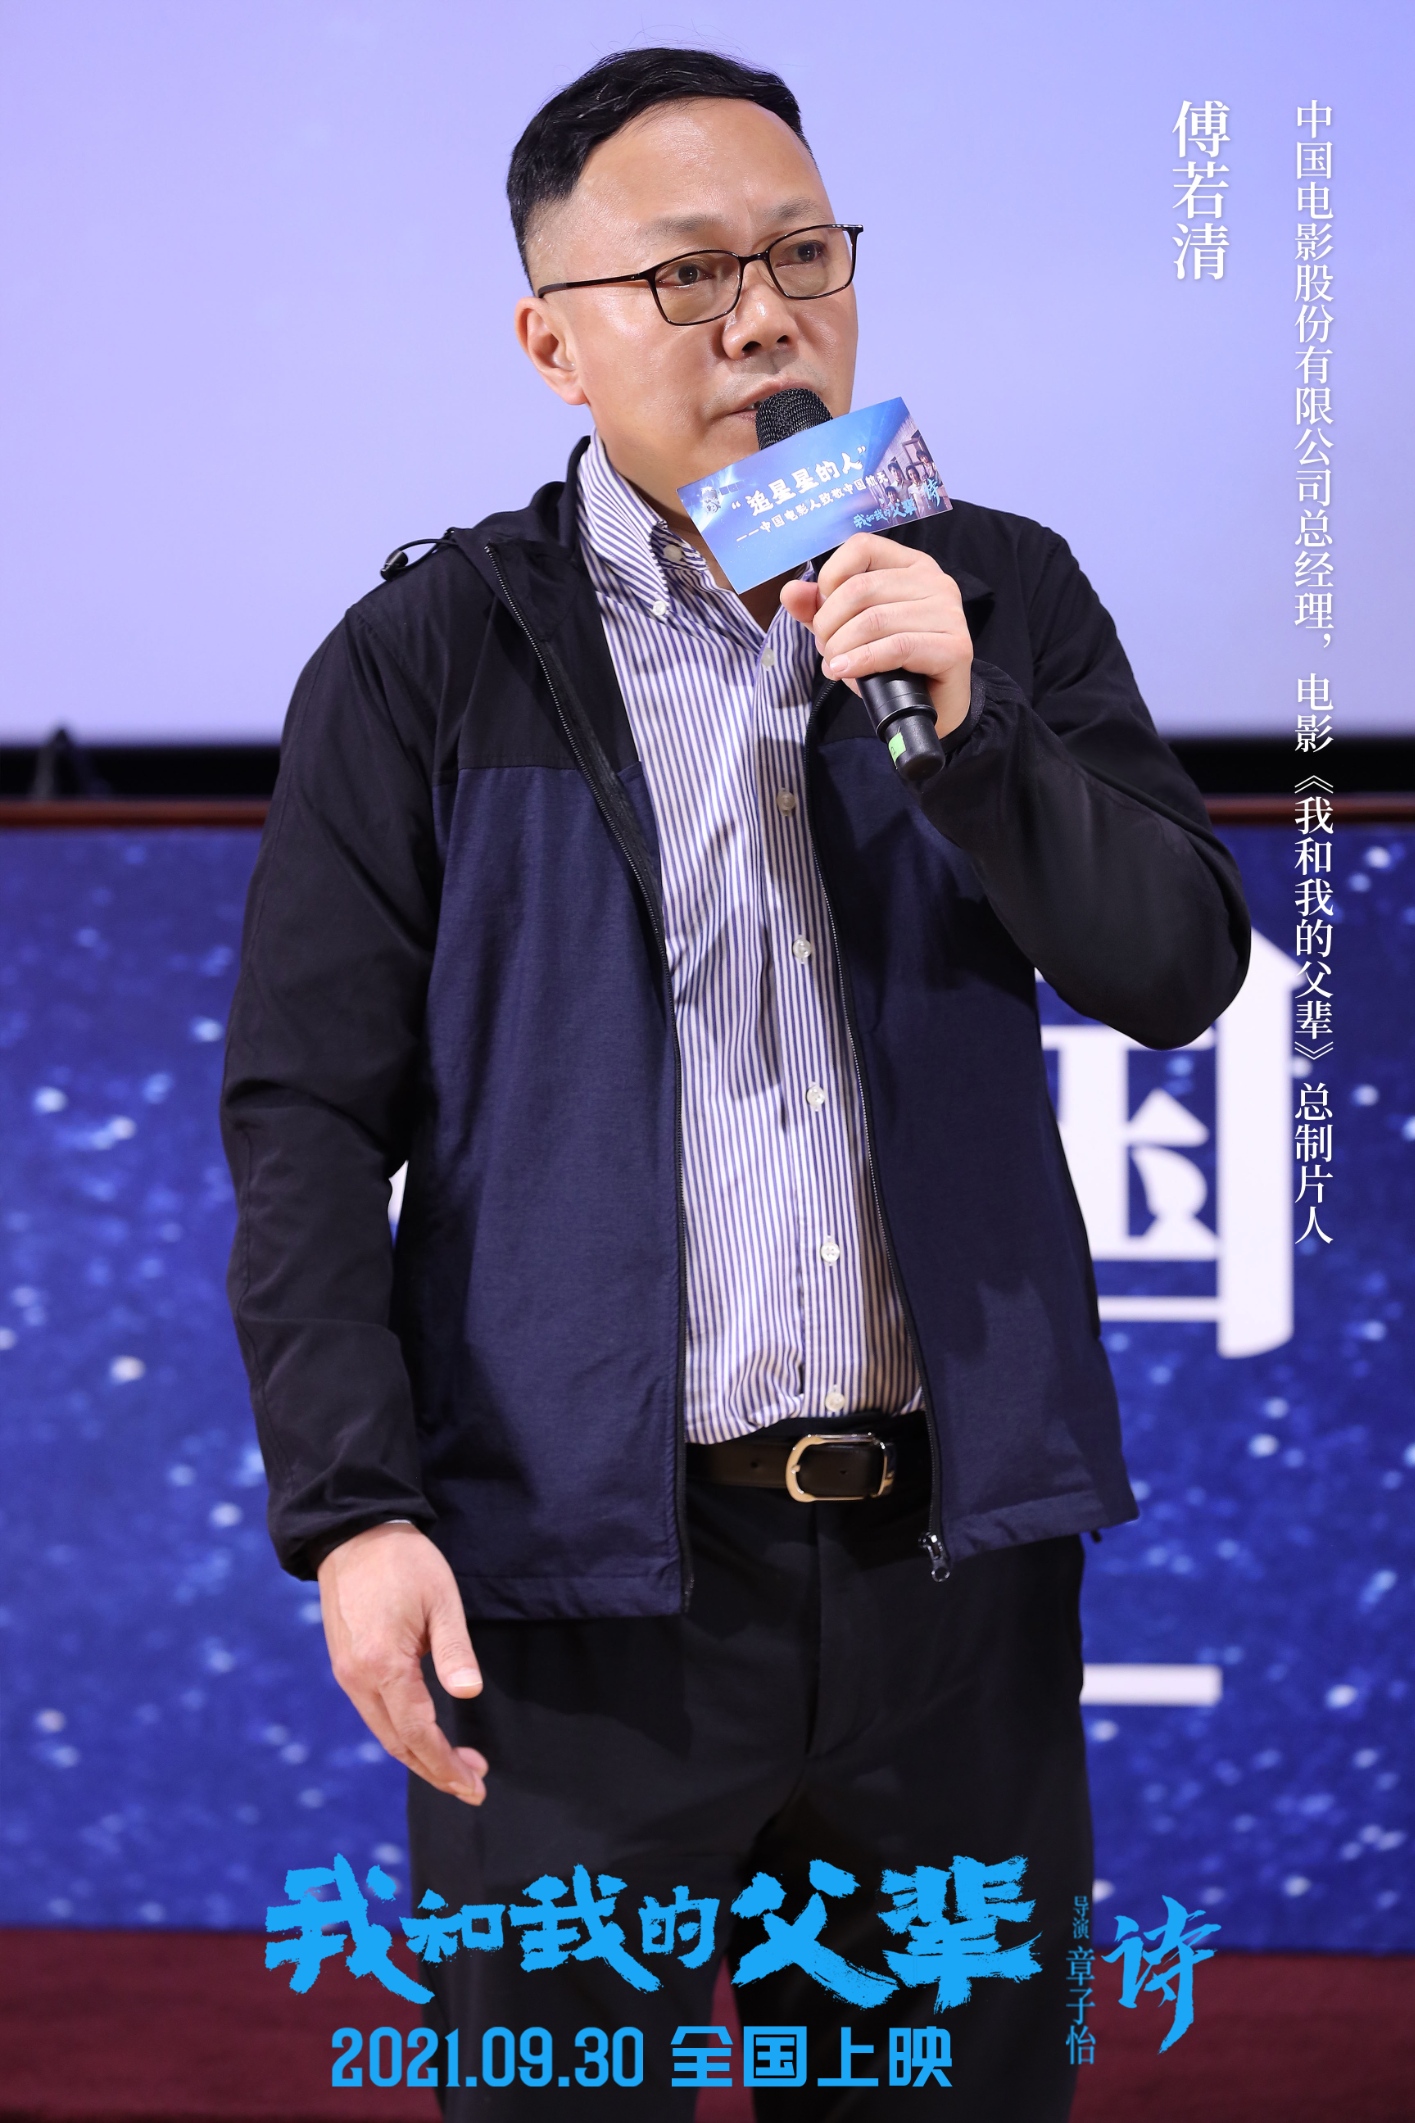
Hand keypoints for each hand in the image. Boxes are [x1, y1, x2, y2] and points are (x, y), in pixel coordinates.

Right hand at [317, 1521, 487, 1804]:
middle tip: (473, 1785)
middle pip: (397, 1743)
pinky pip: (375, 1712)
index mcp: (382, 1664)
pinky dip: (402, 1733)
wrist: (353, 1532)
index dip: (446, 1765)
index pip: (417, 1733)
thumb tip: (469, 1695)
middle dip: (436, 1770)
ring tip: (457, 1767)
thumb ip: (454, 1650)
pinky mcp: (345, 1665)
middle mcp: (357, 1678)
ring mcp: (347, 1674)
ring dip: (419, 1755)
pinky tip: (425, 1735)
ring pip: (384, 1732)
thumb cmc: (405, 1561)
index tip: (475, 1784)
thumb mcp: (441, 1599)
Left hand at [779, 534, 972, 738]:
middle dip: (829, 624)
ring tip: (836, 666)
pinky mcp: (955, 646)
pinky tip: (847, 672)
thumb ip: (819, 610)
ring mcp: (949, 612)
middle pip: (861, 588)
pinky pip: (896, 647)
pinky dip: (863, 661)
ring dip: (842, 648)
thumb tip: (789, 591)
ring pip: (874, 620)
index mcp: (909, 565)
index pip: (860, 547)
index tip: (824, 613)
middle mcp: (934, 580)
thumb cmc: (892, 665)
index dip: (830, 580)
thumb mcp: (848, 631)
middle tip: (827, 651)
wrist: (933, 709)